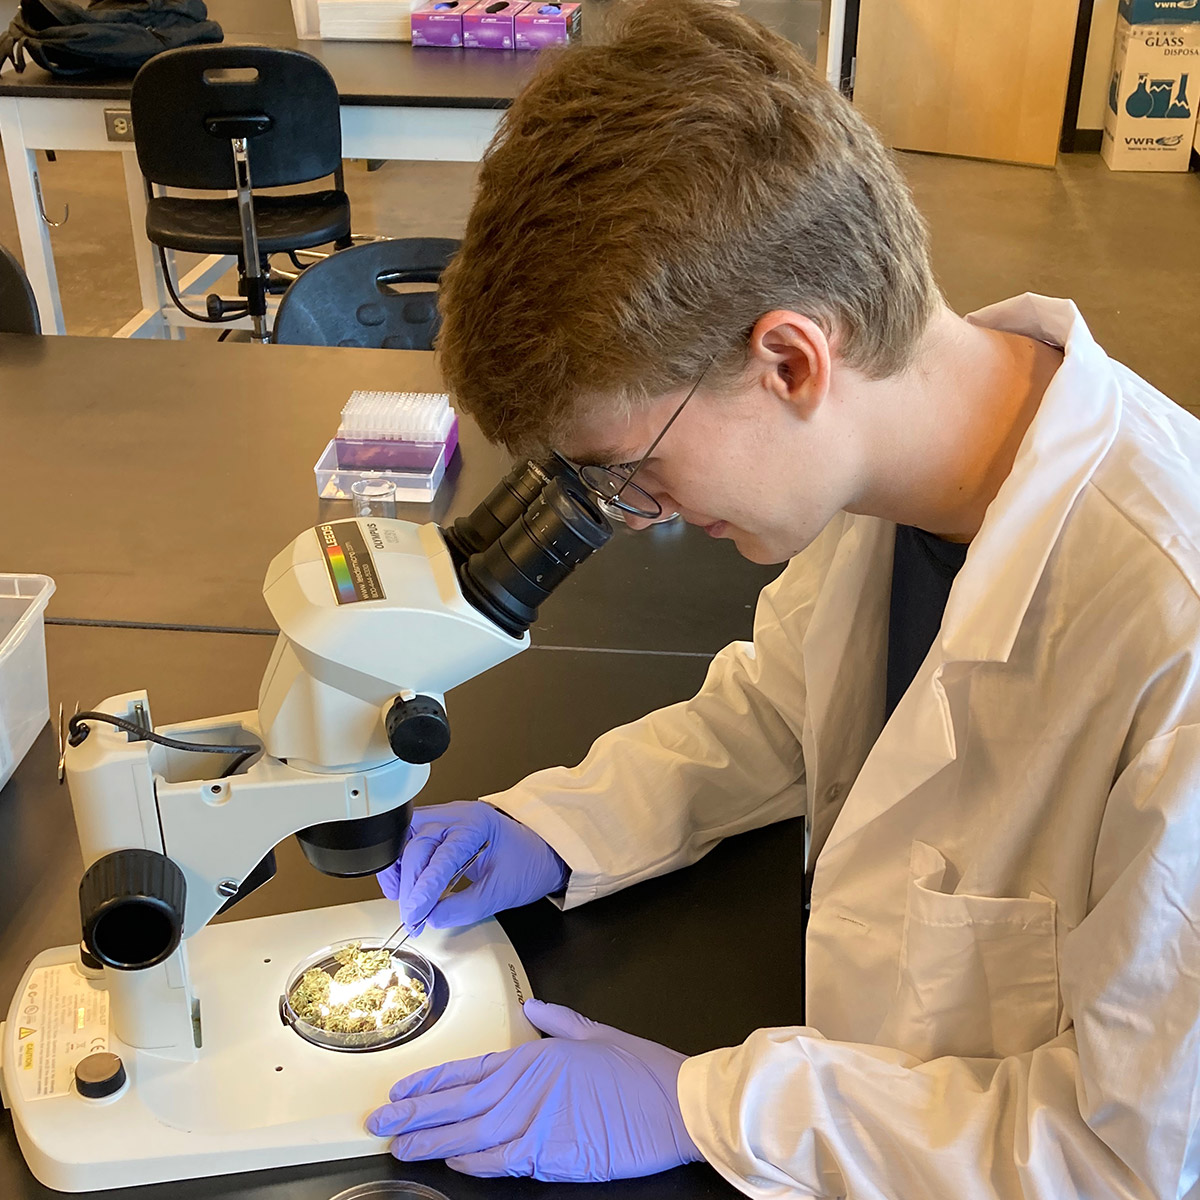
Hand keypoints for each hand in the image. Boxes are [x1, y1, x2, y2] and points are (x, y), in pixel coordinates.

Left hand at [367, 998, 701, 1180]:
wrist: (674, 1104)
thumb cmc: (640, 1069)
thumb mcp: (597, 1033)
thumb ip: (558, 1020)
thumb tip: (532, 1007)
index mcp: (536, 1056)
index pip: (469, 1068)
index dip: (430, 1080)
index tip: (400, 1090)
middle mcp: (527, 1086)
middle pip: (458, 1102)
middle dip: (416, 1112)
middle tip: (379, 1123)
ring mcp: (536, 1121)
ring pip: (469, 1134)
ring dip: (432, 1141)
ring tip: (399, 1147)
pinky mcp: (550, 1154)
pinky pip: (500, 1160)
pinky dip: (471, 1163)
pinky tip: (451, 1164)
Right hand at [376, 800, 568, 930]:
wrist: (541, 851)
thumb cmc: (528, 862)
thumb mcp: (501, 892)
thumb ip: (464, 908)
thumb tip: (431, 917)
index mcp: (478, 824)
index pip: (441, 856)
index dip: (423, 889)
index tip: (415, 914)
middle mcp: (459, 815)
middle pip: (419, 844)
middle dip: (410, 884)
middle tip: (412, 916)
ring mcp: (447, 819)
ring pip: (408, 837)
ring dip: (399, 869)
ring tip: (401, 899)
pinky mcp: (441, 828)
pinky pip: (412, 839)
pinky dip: (403, 862)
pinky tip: (402, 884)